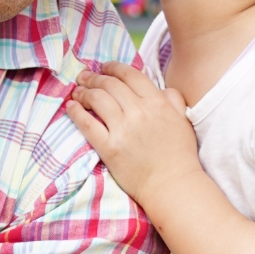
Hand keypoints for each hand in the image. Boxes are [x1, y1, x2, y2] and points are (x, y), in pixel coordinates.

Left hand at [66, 62, 201, 214]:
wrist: (173, 186)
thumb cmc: (179, 155)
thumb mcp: (183, 120)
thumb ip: (173, 99)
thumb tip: (160, 88)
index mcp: (157, 102)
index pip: (130, 75)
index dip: (113, 67)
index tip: (104, 68)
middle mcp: (139, 112)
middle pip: (109, 84)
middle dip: (93, 77)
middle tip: (83, 77)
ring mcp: (123, 130)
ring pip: (97, 99)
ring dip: (83, 91)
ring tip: (77, 91)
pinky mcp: (109, 148)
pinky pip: (87, 124)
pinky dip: (76, 112)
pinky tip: (71, 107)